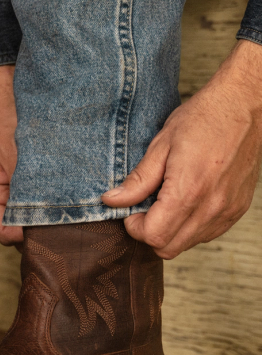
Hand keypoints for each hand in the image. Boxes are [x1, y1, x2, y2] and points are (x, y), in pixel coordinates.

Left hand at [102, 38, 261, 258]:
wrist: (243, 106)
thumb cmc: (202, 119)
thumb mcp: (160, 145)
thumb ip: (137, 180)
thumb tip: (112, 201)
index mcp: (188, 191)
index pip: (153, 236)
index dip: (135, 227)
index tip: (133, 210)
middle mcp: (211, 207)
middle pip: (169, 248)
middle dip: (150, 232)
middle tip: (146, 207)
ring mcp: (227, 211)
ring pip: (187, 244)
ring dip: (170, 231)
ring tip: (168, 200)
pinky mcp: (237, 210)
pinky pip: (207, 234)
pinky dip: (190, 227)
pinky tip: (186, 202)